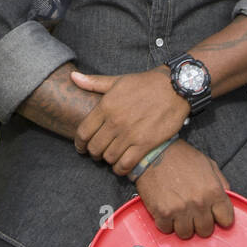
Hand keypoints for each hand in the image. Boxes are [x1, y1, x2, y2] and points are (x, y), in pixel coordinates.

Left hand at [71, 67, 188, 174]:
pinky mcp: (145, 144)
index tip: (81, 147)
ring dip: (107, 160)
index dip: (79, 143)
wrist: (174, 88)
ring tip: (111, 157)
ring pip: (109, 157)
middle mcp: (115, 121)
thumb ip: (93, 82)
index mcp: (106, 106)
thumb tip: (73, 77)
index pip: (83, 132)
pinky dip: (120, 168)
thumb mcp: (117, 80)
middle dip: (93, 153)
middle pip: (94, 148)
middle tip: (97, 153)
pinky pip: (126, 164)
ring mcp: (130, 134)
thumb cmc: (144, 83)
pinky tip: (121, 165)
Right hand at [135, 139, 233, 238]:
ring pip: (186, 234)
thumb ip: (221, 184)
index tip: (214, 215)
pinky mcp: (162, 213)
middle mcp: (199, 202)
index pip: (226, 220)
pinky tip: (166, 210)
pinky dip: (166, 223)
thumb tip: (226, 201)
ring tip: (179, 211)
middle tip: (193, 212)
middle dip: (200, 223)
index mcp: (213, 191)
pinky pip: (167, 230)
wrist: (154, 151)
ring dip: (183, 225)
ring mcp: (180, 209)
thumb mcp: (208, 164)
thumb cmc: (181, 157)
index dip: (220, 217)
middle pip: (206, 231)